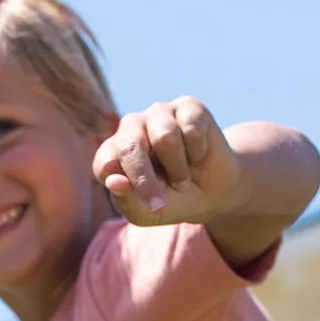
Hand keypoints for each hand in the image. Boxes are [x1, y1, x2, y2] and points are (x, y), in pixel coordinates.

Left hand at [92, 98, 243, 226]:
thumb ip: (127, 201)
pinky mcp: (187, 106)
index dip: (126, 185)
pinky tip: (198, 154)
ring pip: (165, 137)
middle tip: (162, 201)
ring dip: (179, 169)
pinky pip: (191, 129)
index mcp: (114, 153)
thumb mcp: (148, 214)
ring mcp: (159, 113)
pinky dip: (198, 152)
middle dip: (147, 178)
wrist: (214, 194)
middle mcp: (132, 127)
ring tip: (183, 177)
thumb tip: (113, 182)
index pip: (105, 162)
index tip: (150, 205)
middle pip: (130, 146)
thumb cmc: (173, 202)